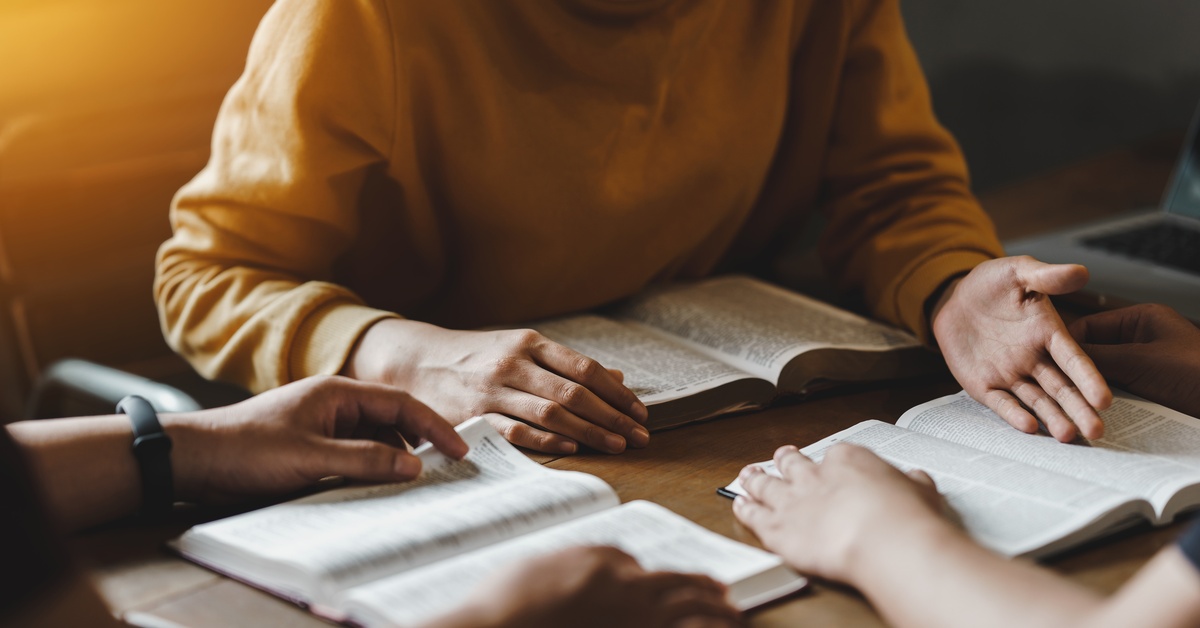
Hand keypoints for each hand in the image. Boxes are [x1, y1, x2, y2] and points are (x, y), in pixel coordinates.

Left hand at [168, 375, 467, 502]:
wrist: (194, 459)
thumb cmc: (247, 449)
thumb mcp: (312, 457)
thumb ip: (366, 459)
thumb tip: (415, 465)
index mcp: (337, 392)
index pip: (401, 403)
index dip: (434, 426)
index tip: (459, 449)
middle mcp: (333, 404)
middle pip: (392, 419)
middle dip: (419, 442)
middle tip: (445, 469)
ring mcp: (321, 424)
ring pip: (373, 438)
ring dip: (394, 457)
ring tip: (414, 482)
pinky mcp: (309, 446)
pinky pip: (353, 453)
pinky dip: (371, 467)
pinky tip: (378, 486)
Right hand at [343, 319, 649, 453]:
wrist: (414, 360)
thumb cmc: (476, 356)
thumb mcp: (520, 347)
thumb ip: (566, 364)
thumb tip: (617, 377)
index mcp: (529, 343)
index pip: (584, 368)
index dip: (616, 392)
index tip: (639, 411)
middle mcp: (514, 365)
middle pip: (574, 393)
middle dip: (613, 417)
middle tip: (640, 436)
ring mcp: (493, 391)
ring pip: (551, 412)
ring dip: (589, 432)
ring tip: (617, 446)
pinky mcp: (474, 416)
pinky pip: (517, 431)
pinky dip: (547, 440)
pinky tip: (572, 449)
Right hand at [427, 546, 740, 627]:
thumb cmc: (505, 605)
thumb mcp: (536, 568)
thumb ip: (570, 567)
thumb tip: (590, 575)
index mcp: (601, 562)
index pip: (633, 563)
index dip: (648, 575)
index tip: (660, 583)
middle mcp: (626, 588)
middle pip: (676, 584)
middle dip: (703, 588)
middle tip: (722, 593)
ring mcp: (635, 620)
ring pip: (689, 611)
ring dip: (714, 614)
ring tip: (731, 617)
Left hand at [732, 444, 947, 582]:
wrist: (882, 539)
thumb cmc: (904, 516)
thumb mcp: (920, 491)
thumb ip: (912, 484)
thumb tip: (916, 479)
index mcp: (847, 460)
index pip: (835, 455)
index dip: (829, 461)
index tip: (829, 464)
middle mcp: (814, 476)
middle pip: (793, 463)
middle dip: (785, 459)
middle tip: (781, 455)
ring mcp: (792, 501)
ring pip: (765, 484)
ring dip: (755, 478)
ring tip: (747, 474)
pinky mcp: (777, 528)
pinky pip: (754, 515)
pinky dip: (744, 509)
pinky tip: (738, 505)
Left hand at [931, 256, 1110, 441]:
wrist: (956, 297)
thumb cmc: (993, 284)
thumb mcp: (1019, 272)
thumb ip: (1047, 276)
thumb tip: (1081, 272)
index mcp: (1048, 334)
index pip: (1073, 359)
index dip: (1089, 378)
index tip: (1104, 399)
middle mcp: (1034, 359)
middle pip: (1061, 388)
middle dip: (1078, 409)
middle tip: (1096, 431)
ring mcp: (1010, 374)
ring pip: (1036, 401)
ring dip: (1052, 418)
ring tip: (1068, 436)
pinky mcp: (985, 384)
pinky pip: (1001, 402)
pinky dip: (1014, 414)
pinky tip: (1028, 427)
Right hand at [1070, 304, 1199, 417]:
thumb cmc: (1199, 374)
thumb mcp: (1140, 362)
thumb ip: (1099, 357)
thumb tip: (1061, 360)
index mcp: (1141, 320)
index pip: (1088, 326)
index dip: (1066, 345)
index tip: (1049, 363)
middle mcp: (1141, 339)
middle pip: (1095, 352)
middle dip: (1079, 371)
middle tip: (1060, 387)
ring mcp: (1146, 365)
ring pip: (1105, 375)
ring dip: (1092, 390)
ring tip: (1076, 403)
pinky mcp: (1151, 390)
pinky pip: (1119, 393)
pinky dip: (1107, 403)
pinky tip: (1095, 413)